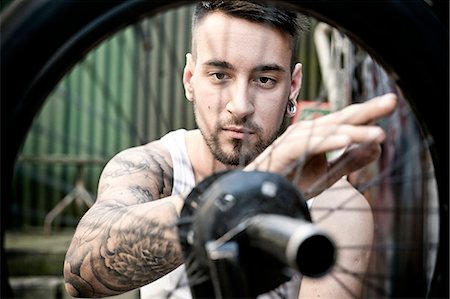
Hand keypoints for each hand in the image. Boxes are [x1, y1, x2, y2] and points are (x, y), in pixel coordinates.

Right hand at [246, 93, 397, 196]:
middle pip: (340, 119)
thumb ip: (351, 160)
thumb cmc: (293, 180)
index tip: (392, 103)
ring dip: (352, 131)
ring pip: (327, 132)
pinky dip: (326, 142)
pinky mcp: (284, 153)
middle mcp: (307, 132)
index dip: (369, 112)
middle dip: (365, 111)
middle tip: (391, 102)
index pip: (347, 121)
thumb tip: (379, 145)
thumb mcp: (329, 173)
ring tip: (376, 133)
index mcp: (319, 134)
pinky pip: (307, 145)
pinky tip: (345, 140)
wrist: (264, 196)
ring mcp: (294, 141)